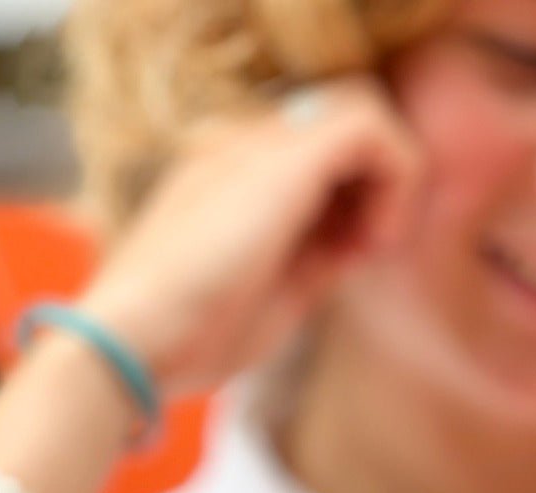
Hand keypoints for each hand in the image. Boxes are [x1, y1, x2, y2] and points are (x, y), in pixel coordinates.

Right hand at [77, 77, 423, 395]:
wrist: (138, 338)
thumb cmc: (194, 336)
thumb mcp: (273, 294)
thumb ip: (314, 260)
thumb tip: (357, 243)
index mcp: (232, 175)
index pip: (316, 156)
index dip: (355, 201)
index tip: (352, 259)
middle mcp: (244, 146)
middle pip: (340, 125)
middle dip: (378, 181)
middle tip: (372, 245)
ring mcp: (259, 143)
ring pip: (361, 110)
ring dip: (392, 176)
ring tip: (376, 241)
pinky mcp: (282, 157)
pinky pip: (371, 128)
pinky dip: (397, 178)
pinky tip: (375, 236)